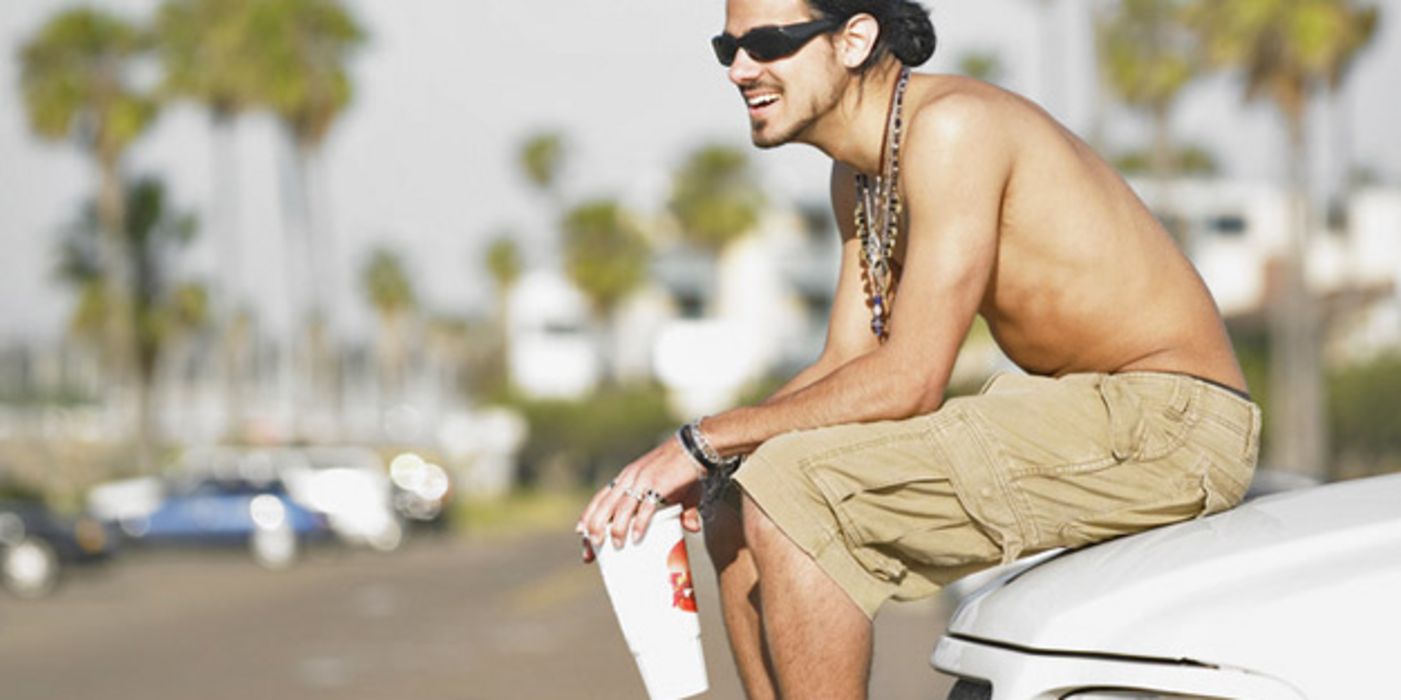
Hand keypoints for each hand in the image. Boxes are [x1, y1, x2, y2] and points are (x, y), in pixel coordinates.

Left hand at [577, 436, 703, 562]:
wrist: (698, 447)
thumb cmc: (685, 469)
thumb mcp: (674, 490)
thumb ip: (682, 511)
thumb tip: (693, 529)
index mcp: (626, 478)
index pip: (600, 498)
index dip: (588, 516)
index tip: (581, 534)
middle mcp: (629, 479)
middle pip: (604, 506)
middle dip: (594, 530)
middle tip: (591, 551)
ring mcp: (643, 481)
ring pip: (621, 509)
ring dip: (615, 530)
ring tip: (614, 546)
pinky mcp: (659, 485)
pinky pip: (645, 508)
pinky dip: (639, 523)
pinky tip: (634, 537)